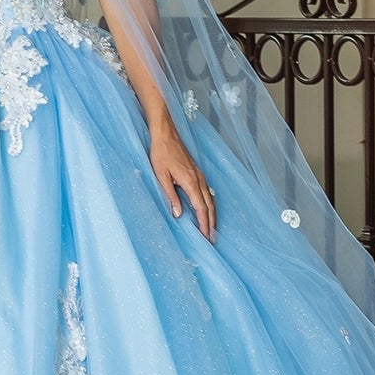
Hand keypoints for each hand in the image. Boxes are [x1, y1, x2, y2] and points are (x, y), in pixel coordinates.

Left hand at [149, 124, 215, 242]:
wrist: (166, 134)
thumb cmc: (161, 154)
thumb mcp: (162, 177)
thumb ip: (171, 196)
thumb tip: (178, 214)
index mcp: (191, 182)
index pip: (201, 208)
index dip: (204, 224)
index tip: (205, 237)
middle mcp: (199, 180)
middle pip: (209, 206)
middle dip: (211, 224)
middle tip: (212, 239)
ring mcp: (200, 176)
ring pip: (210, 200)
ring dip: (212, 215)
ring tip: (212, 229)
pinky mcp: (198, 173)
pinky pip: (207, 193)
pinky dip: (210, 205)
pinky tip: (208, 210)